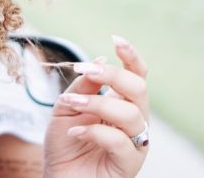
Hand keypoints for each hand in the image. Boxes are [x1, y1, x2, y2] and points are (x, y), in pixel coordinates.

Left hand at [43, 35, 149, 177]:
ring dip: (98, 104)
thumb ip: (82, 87)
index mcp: (123, 104)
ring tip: (71, 106)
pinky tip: (75, 132)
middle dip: (113, 76)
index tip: (115, 40)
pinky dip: (95, 132)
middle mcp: (134, 121)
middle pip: (138, 89)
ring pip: (130, 114)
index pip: (137, 76)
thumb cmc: (65, 146)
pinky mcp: (129, 164)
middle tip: (88, 70)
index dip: (131, 57)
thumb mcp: (66, 108)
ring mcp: (134, 143)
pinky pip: (121, 142)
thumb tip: (101, 59)